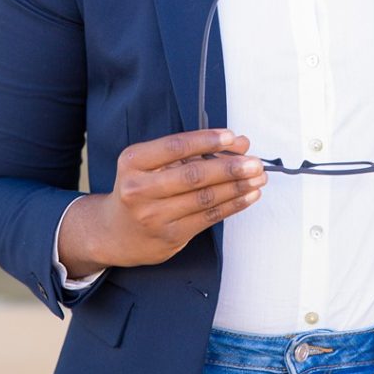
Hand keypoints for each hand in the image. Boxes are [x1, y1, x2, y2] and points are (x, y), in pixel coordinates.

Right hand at [58, 129, 265, 275]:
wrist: (115, 232)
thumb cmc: (141, 188)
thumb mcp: (155, 162)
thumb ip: (195, 150)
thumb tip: (239, 143)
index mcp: (133, 161)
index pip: (175, 146)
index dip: (206, 140)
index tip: (233, 137)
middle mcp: (139, 189)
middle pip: (193, 175)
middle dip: (230, 168)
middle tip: (255, 162)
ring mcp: (153, 216)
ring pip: (204, 198)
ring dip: (237, 187)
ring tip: (259, 178)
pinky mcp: (169, 237)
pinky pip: (208, 218)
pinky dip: (233, 205)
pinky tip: (249, 195)